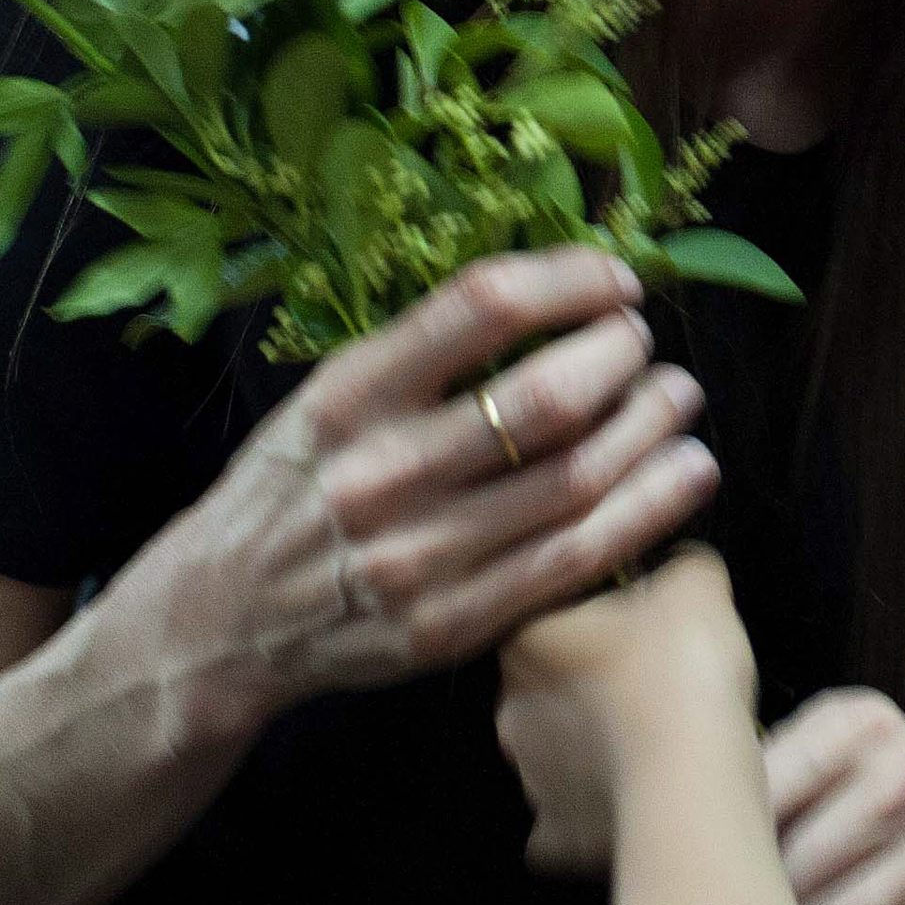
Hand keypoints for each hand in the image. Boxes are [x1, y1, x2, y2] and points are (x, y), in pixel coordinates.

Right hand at [150, 249, 717, 720]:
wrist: (216, 620)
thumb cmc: (290, 488)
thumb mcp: (326, 400)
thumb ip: (422, 357)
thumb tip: (551, 296)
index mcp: (349, 396)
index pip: (481, 307)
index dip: (571, 282)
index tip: (616, 279)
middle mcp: (382, 472)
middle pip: (546, 399)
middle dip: (622, 358)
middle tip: (645, 345)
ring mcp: (417, 556)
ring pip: (575, 482)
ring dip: (651, 429)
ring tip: (680, 399)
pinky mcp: (447, 625)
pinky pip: (572, 562)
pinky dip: (648, 510)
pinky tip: (689, 474)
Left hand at [497, 551, 759, 872]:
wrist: (692, 778)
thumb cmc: (682, 670)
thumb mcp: (696, 587)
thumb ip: (680, 568)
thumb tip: (682, 568)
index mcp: (526, 640)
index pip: (549, 616)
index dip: (597, 619)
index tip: (640, 629)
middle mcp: (510, 709)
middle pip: (548, 687)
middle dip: (590, 686)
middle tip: (651, 684)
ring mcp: (530, 778)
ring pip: (554, 755)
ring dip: (592, 750)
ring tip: (652, 744)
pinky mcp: (558, 835)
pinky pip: (567, 821)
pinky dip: (592, 813)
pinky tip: (630, 799)